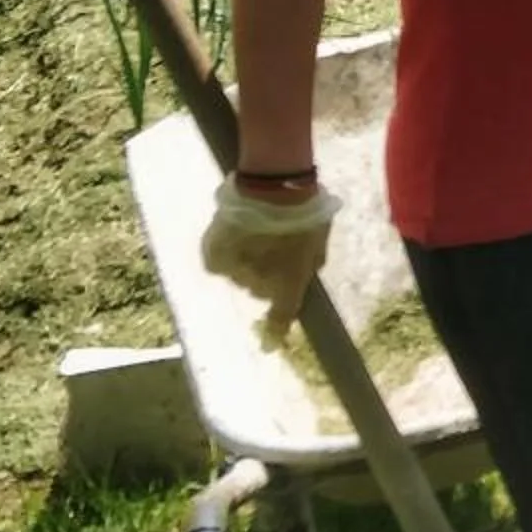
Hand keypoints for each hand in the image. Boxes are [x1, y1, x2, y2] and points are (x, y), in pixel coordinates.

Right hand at [202, 178, 340, 347]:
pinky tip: (233, 236)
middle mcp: (259, 285)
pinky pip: (220, 264)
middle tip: (273, 249)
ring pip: (240, 275)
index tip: (271, 345)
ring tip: (255, 235)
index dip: (276, 331)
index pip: (282, 315)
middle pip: (260, 288)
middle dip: (267, 275)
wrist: (274, 186)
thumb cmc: (305, 209)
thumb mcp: (318, 239)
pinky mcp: (214, 258)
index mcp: (290, 282)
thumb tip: (305, 273)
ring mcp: (235, 273)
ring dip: (247, 262)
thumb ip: (311, 263)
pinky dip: (226, 254)